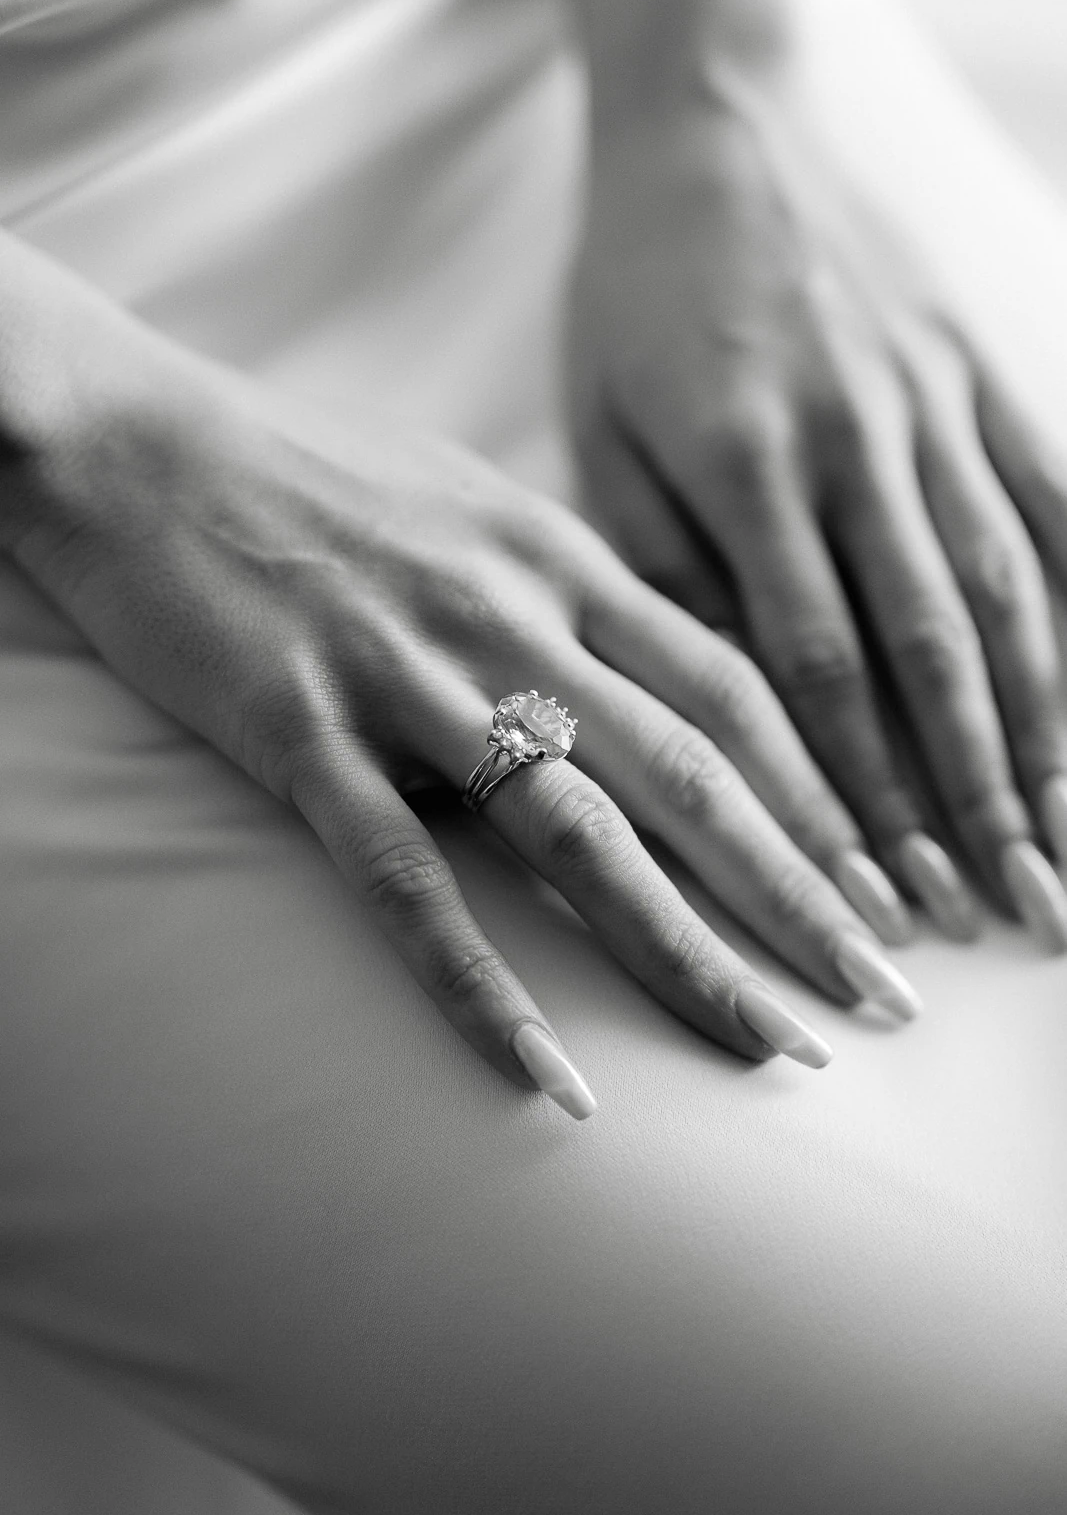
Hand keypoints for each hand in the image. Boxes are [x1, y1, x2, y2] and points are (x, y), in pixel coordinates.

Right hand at [2, 241, 922, 1118]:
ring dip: (686, 951)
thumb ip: (561, 586)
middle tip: (883, 994)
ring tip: (769, 1046)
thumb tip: (639, 667)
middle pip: (689, 775)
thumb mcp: (467, 502)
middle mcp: (508, 618)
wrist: (132, 441)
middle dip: (800, 892)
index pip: (728, 690)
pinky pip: (407, 882)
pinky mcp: (302, 735)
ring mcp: (408, 678)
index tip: (876, 879)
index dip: (817, 793)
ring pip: (578, 835)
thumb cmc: (303, 474)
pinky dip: (481, 986)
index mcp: (556, 558)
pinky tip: (547, 1073)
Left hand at [570, 74, 1066, 948]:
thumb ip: (663, 562)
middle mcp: (856, 441)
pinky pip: (1057, 493)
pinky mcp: (982, 366)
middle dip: (978, 794)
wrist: (717, 123)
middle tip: (1017, 910)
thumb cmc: (639, 293)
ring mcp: (935, 402)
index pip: (814, 667)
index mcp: (742, 466)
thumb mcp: (606, 426)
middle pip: (934, 649)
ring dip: (1048, 725)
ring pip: (1010, 585)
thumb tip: (723, 703)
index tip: (890, 895)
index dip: (861, 793)